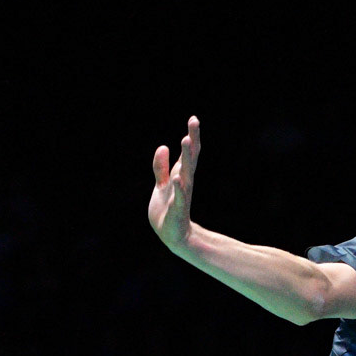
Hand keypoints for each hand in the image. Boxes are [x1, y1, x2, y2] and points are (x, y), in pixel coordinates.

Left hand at [149, 116, 199, 251]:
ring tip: (186, 141)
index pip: (189, 153)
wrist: (172, 236)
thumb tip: (163, 146)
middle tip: (194, 122)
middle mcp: (185, 183)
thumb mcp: (161, 185)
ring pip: (186, 173)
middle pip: (190, 158)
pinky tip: (178, 177)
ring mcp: (182, 196)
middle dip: (192, 140)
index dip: (192, 136)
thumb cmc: (167, 210)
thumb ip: (161, 167)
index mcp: (181, 175)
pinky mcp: (177, 210)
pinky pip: (179, 197)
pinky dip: (179, 187)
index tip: (194, 118)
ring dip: (187, 158)